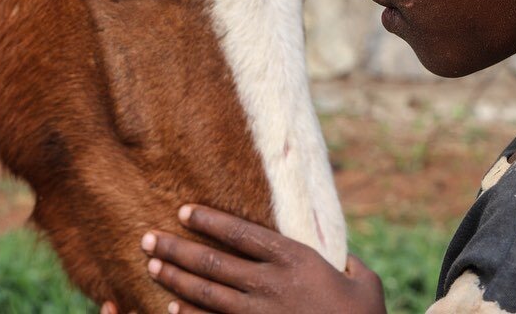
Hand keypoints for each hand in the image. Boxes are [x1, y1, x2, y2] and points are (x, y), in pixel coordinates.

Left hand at [108, 204, 385, 313]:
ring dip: (176, 279)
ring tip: (152, 266)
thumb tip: (345, 258)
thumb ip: (350, 265)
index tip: (184, 211)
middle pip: (213, 262)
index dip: (210, 221)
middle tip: (148, 239)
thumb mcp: (366, 284)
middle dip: (178, 249)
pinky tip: (171, 308)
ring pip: (208, 293)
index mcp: (296, 260)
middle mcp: (271, 284)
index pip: (242, 233)